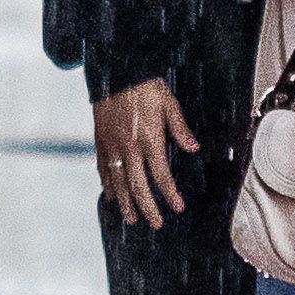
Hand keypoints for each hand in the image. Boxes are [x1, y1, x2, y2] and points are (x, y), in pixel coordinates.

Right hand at [94, 75, 200, 228]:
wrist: (115, 71)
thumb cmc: (144, 86)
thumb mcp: (169, 103)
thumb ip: (180, 128)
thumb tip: (193, 147)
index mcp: (150, 139)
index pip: (162, 176)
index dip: (170, 194)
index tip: (177, 207)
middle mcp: (130, 148)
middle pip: (139, 186)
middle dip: (148, 208)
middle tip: (156, 223)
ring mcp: (112, 147)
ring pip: (119, 183)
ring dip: (126, 204)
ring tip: (132, 219)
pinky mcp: (100, 142)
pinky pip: (103, 170)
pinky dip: (107, 186)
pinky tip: (111, 196)